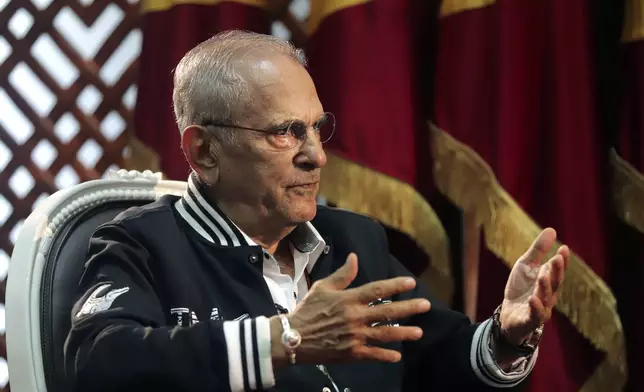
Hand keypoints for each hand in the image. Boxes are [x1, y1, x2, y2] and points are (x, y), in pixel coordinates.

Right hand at [270, 253, 429, 366]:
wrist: (293, 337)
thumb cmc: (308, 310)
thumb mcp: (323, 288)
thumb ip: (343, 275)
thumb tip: (355, 257)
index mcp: (349, 299)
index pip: (377, 290)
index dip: (395, 285)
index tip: (411, 282)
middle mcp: (355, 317)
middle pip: (387, 311)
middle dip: (409, 309)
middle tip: (426, 306)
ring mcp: (354, 336)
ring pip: (384, 334)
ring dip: (403, 333)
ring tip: (419, 332)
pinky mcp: (351, 353)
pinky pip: (372, 355)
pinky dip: (385, 356)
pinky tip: (397, 356)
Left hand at [500, 228, 569, 344]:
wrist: (508, 314)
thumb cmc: (521, 288)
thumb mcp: (526, 265)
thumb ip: (538, 250)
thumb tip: (552, 229)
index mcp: (549, 282)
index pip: (558, 271)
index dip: (562, 261)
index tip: (564, 248)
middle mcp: (548, 295)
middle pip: (555, 284)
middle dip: (556, 272)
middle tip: (556, 259)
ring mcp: (541, 309)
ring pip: (546, 299)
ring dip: (545, 287)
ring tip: (543, 275)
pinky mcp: (530, 320)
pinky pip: (535, 315)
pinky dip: (536, 308)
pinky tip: (533, 299)